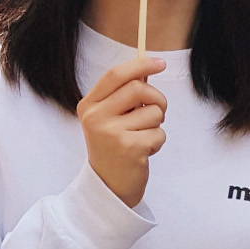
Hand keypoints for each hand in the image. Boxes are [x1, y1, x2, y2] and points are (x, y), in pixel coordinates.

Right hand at [77, 56, 166, 207]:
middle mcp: (96, 117)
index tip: (160, 63)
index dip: (141, 64)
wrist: (108, 185)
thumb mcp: (108, 118)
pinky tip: (144, 151)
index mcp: (88, 105)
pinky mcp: (129, 148)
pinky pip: (159, 133)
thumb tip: (148, 69)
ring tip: (144, 135)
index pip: (115, 75)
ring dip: (157, 124)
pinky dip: (158, 141)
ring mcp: (111, 133)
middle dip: (157, 98)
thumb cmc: (113, 146)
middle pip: (138, 88)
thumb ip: (122, 95)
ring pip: (153, 112)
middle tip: (157, 111)